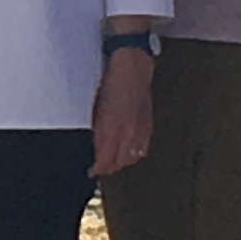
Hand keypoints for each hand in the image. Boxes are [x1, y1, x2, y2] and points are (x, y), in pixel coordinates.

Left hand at [93, 50, 156, 178]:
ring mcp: (140, 129)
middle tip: (100, 169)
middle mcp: (127, 131)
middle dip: (108, 168)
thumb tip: (94, 145)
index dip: (98, 169)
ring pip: (132, 158)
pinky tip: (128, 153)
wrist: (131, 68)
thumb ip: (96, 129)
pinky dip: (135, 154)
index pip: (105, 159)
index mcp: (111, 127)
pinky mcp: (148, 125)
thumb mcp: (96, 108)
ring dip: (122, 163)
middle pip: (119, 162)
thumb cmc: (110, 84)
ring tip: (113, 163)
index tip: (92, 171)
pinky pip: (143, 149)